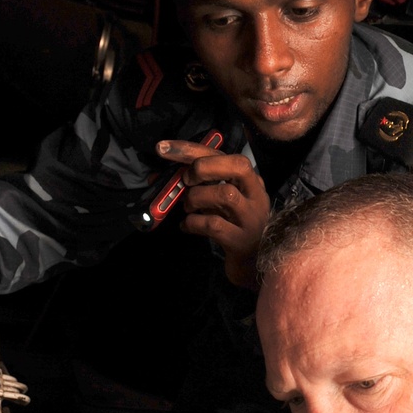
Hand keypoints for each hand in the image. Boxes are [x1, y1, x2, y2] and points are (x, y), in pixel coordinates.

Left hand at [157, 139, 269, 288]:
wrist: (251, 264)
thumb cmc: (231, 228)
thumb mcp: (218, 203)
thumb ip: (196, 187)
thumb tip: (156, 178)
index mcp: (250, 181)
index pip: (222, 154)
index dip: (190, 149)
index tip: (163, 148)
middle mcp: (255, 195)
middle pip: (237, 166)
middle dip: (204, 167)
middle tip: (186, 180)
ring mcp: (250, 219)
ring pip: (225, 194)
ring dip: (196, 197)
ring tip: (188, 208)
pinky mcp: (240, 241)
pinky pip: (213, 225)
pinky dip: (192, 223)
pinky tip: (186, 226)